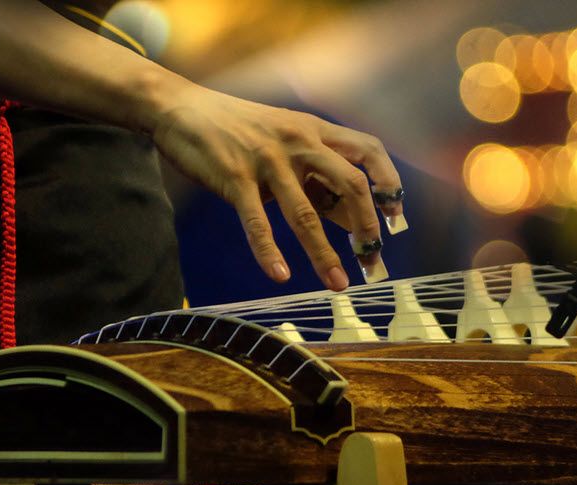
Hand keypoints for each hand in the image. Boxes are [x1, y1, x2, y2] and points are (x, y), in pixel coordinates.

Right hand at [151, 83, 403, 290]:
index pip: (369, 151)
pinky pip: (257, 221)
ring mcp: (267, 160)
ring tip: (338, 285)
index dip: (389, 183)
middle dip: (366, 226)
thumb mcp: (283, 139)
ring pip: (306, 213)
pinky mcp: (235, 177)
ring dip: (324, 254)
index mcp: (314, 130)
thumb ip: (312, 172)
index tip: (395, 218)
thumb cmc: (235, 129)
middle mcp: (298, 142)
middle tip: (372, 259)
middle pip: (350, 184)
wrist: (181, 107)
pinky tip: (279, 275)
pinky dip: (269, 251)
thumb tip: (347, 216)